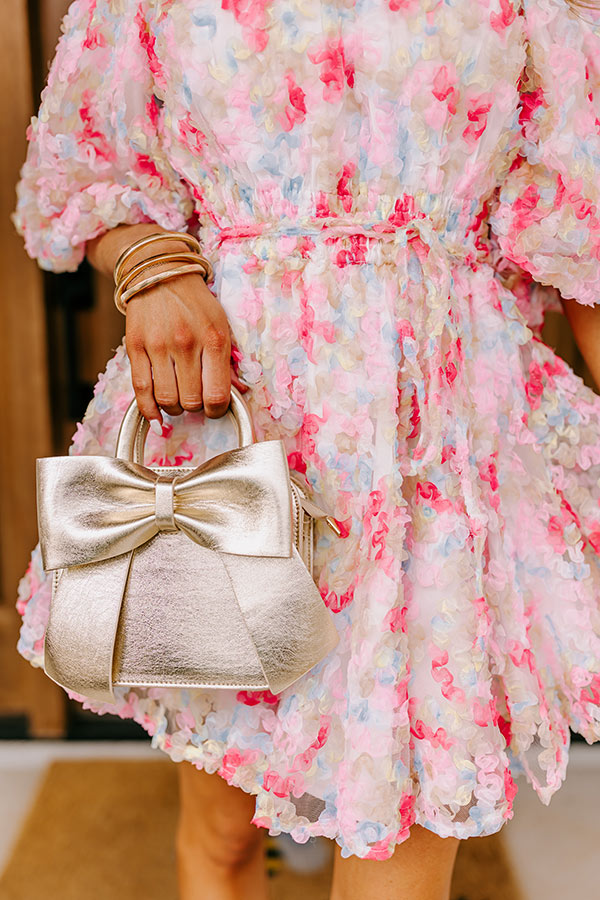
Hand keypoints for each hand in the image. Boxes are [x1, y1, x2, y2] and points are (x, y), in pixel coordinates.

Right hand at [86, 224, 247, 428]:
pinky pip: (140, 390)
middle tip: (196, 400)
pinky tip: (157, 415)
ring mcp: (158, 345)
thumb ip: (230, 361)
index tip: (215, 408)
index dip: (217, 411)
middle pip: (191, 401)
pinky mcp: (135, 346)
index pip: (217, 394)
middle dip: (196, 408)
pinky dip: (149, 410)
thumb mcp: (222, 325)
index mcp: (214, 339)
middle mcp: (186, 343)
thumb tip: (241, 393)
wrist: (160, 271)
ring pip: (167, 399)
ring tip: (179, 399)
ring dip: (175, 408)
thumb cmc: (196, 303)